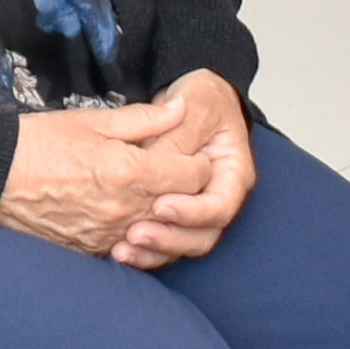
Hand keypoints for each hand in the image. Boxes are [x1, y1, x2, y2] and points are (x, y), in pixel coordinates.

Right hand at [0, 101, 218, 262]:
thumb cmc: (41, 142)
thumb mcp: (94, 120)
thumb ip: (144, 119)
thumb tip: (181, 110)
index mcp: (131, 173)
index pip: (194, 176)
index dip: (201, 164)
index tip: (194, 155)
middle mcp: (126, 211)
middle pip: (182, 207)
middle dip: (189, 192)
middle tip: (183, 175)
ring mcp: (109, 235)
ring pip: (159, 231)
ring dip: (163, 215)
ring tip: (157, 196)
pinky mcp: (91, 250)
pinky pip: (128, 246)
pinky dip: (135, 234)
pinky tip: (128, 218)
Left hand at [106, 72, 256, 267]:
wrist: (187, 98)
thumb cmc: (200, 99)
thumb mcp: (194, 106)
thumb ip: (177, 137)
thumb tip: (158, 164)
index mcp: (232, 173)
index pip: (220, 205)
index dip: (192, 211)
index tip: (161, 204)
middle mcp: (216, 197)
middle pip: (203, 235)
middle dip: (169, 239)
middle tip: (135, 233)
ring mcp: (194, 209)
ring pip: (181, 244)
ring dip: (153, 250)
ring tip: (122, 248)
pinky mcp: (172, 215)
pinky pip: (162, 240)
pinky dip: (142, 250)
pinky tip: (117, 250)